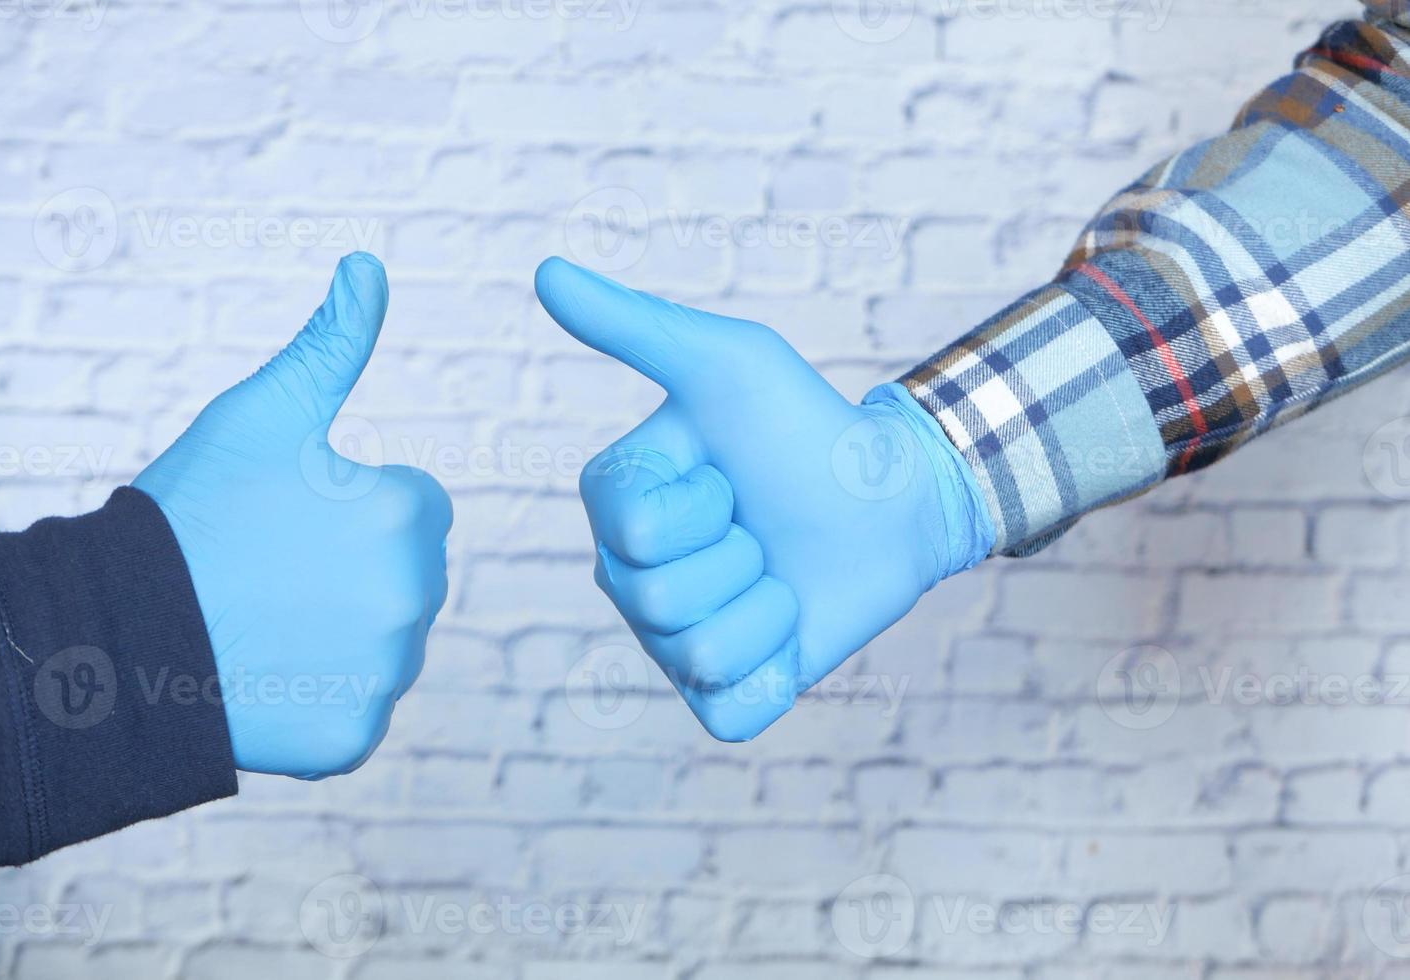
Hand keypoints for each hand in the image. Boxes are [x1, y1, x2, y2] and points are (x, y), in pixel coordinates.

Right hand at [135, 253, 450, 778]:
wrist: (114, 633)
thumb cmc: (191, 514)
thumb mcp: (260, 414)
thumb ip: (331, 343)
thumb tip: (369, 266)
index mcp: (404, 516)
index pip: (414, 509)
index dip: (351, 508)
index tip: (292, 521)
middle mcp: (414, 599)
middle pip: (407, 577)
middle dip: (356, 572)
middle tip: (274, 574)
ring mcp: (386, 677)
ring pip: (386, 644)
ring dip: (343, 636)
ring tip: (266, 624)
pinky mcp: (355, 738)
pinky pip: (359, 709)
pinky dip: (324, 699)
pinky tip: (268, 678)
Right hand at [535, 258, 993, 740]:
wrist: (894, 500)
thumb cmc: (805, 426)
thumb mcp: (725, 365)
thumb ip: (633, 327)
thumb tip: (545, 271)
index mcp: (616, 511)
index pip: (639, 534)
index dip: (706, 505)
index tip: (731, 475)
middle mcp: (630, 580)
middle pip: (661, 600)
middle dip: (742, 556)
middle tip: (764, 528)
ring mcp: (673, 645)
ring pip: (699, 654)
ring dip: (767, 606)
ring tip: (780, 571)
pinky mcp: (726, 697)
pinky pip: (731, 710)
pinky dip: (776, 670)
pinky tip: (787, 628)